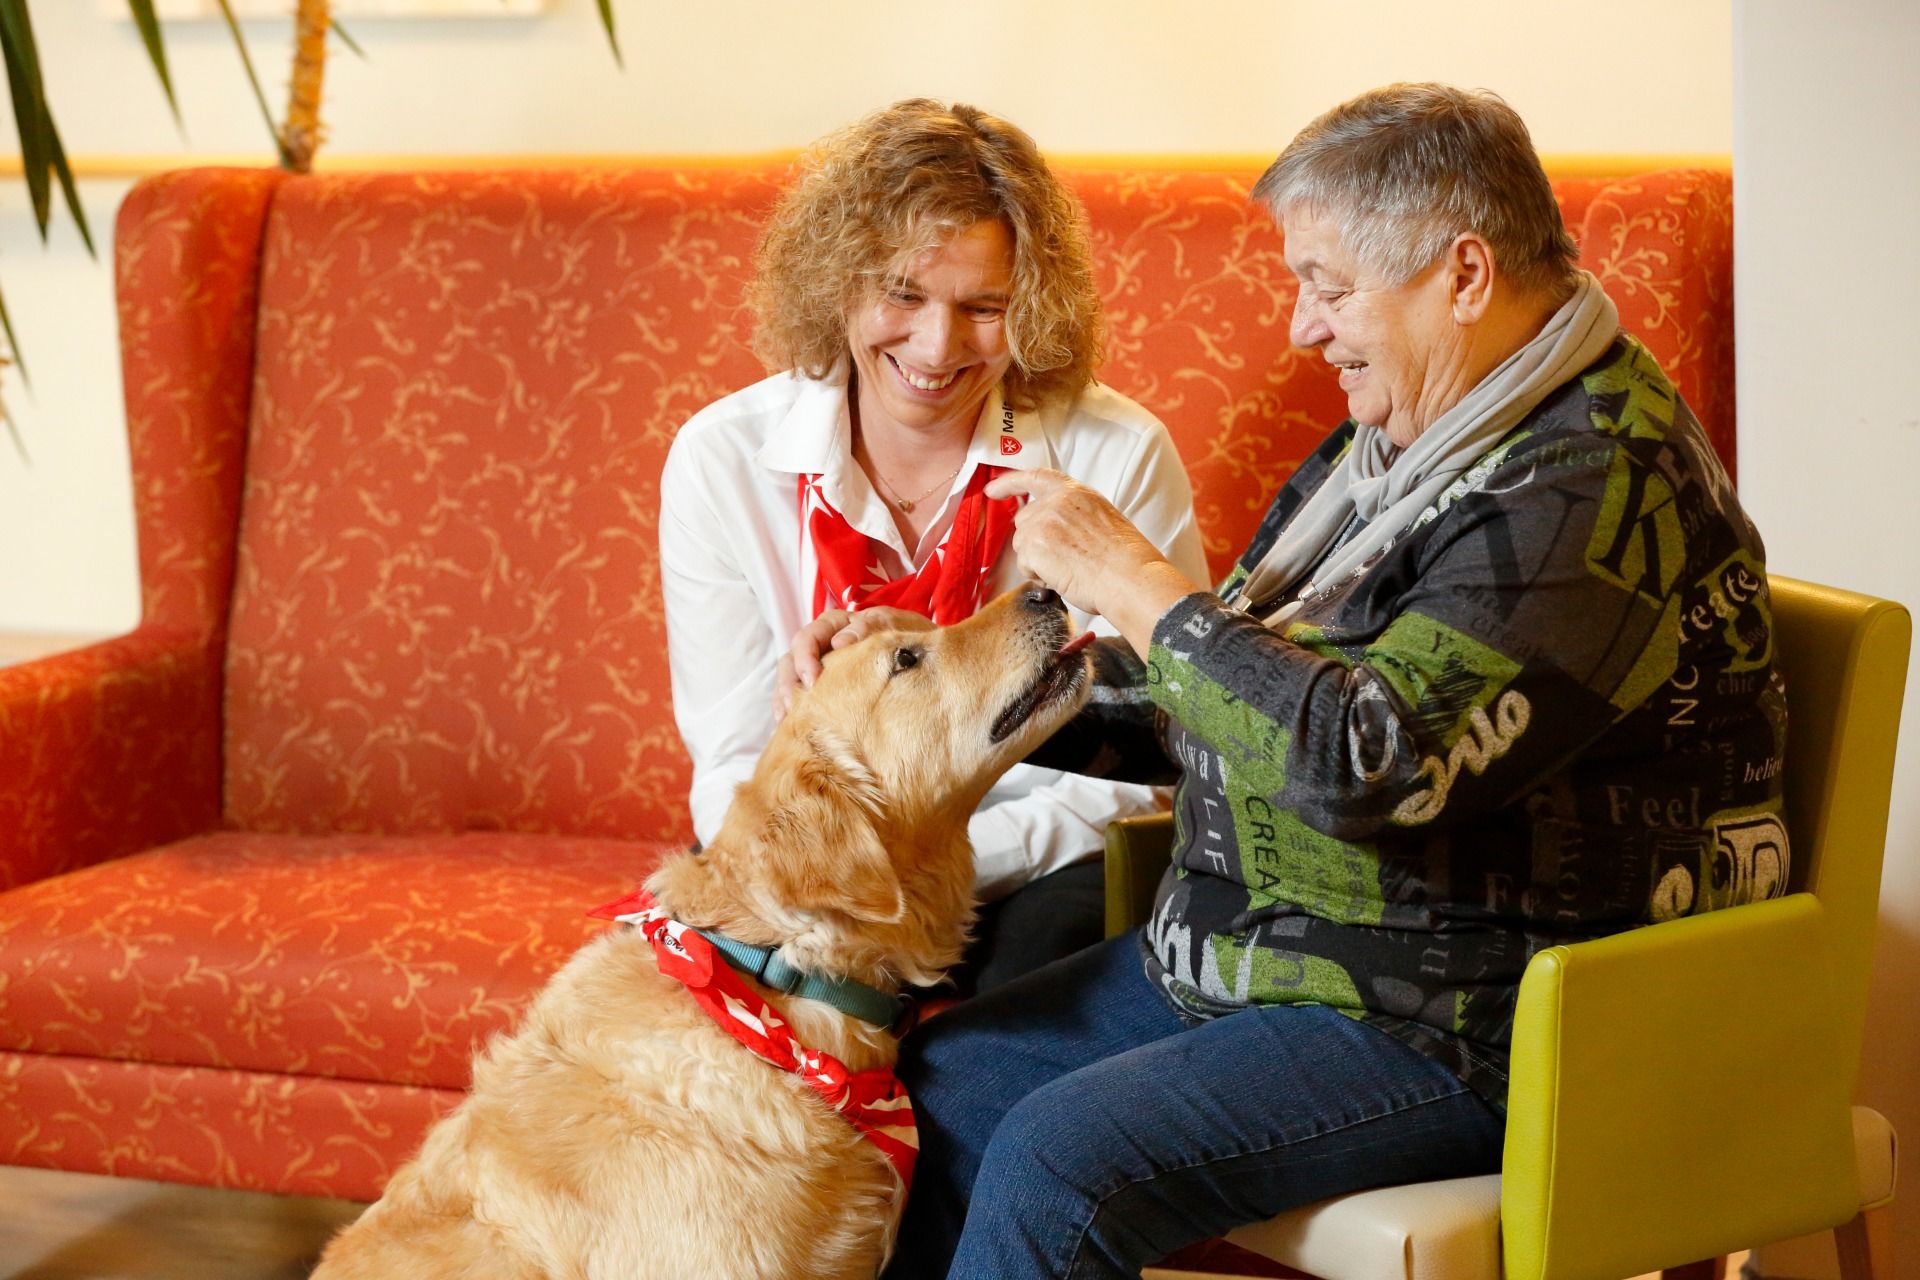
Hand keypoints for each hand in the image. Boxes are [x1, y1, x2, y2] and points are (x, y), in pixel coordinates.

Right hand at [773, 606, 933, 721]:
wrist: (927, 659)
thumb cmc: (908, 639)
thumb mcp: (893, 627)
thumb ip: (869, 629)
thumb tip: (841, 642)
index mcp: (836, 625)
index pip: (810, 636)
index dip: (806, 657)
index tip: (814, 680)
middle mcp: (822, 645)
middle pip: (792, 660)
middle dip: (791, 683)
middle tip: (796, 706)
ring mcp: (819, 669)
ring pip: (790, 681)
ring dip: (785, 701)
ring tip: (785, 723)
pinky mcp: (820, 692)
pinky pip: (798, 701)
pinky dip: (790, 715)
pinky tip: (787, 731)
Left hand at [985, 469, 1199, 654]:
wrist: (1130, 577)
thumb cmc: (1125, 559)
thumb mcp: (1102, 519)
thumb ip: (1074, 515)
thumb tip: (1057, 531)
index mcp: (1076, 493)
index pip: (1035, 477)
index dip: (1010, 482)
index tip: (993, 489)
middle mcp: (1056, 501)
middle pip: (1024, 521)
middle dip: (1034, 543)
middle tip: (1060, 561)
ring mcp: (1042, 521)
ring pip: (1022, 545)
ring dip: (1038, 561)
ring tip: (1068, 570)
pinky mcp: (1034, 545)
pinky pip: (1024, 565)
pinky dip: (1038, 576)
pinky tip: (1062, 578)